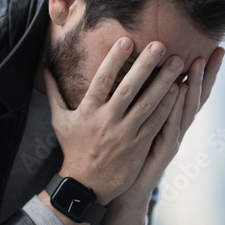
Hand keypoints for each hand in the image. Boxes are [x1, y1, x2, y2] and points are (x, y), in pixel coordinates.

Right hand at [43, 37, 185, 206]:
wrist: (85, 184)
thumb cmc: (73, 148)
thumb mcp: (59, 120)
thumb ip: (54, 92)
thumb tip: (44, 69)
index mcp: (88, 111)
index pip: (102, 80)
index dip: (114, 60)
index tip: (126, 40)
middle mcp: (107, 120)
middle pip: (129, 88)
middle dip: (145, 65)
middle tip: (160, 44)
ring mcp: (125, 133)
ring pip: (148, 103)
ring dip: (164, 81)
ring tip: (177, 62)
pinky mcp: (139, 145)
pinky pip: (156, 122)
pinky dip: (168, 106)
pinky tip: (180, 89)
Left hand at [108, 45, 224, 214]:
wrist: (126, 194)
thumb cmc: (128, 158)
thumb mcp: (137, 126)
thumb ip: (142, 104)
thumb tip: (139, 75)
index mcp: (171, 120)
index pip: (190, 91)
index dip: (203, 71)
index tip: (214, 47)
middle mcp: (176, 129)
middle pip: (196, 97)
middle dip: (208, 73)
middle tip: (218, 50)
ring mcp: (172, 141)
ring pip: (186, 109)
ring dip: (193, 86)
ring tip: (198, 63)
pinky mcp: (163, 153)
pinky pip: (170, 126)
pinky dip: (175, 109)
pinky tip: (178, 91)